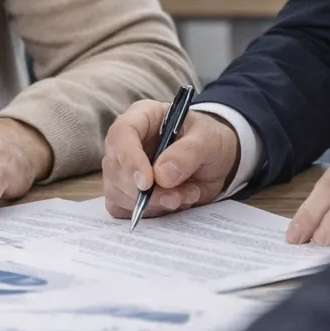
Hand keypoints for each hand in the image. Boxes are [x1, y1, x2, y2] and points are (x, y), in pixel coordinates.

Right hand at [101, 102, 240, 219]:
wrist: (216, 161)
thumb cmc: (208, 140)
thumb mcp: (207, 139)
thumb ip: (187, 153)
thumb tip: (161, 175)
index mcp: (142, 117)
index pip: (121, 134)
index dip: (129, 159)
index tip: (147, 182)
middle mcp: (126, 143)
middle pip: (114, 169)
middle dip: (143, 191)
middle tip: (175, 197)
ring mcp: (123, 169)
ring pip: (116, 193)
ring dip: (150, 204)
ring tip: (183, 196)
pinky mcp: (127, 193)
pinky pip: (123, 209)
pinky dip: (148, 213)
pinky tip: (172, 204)